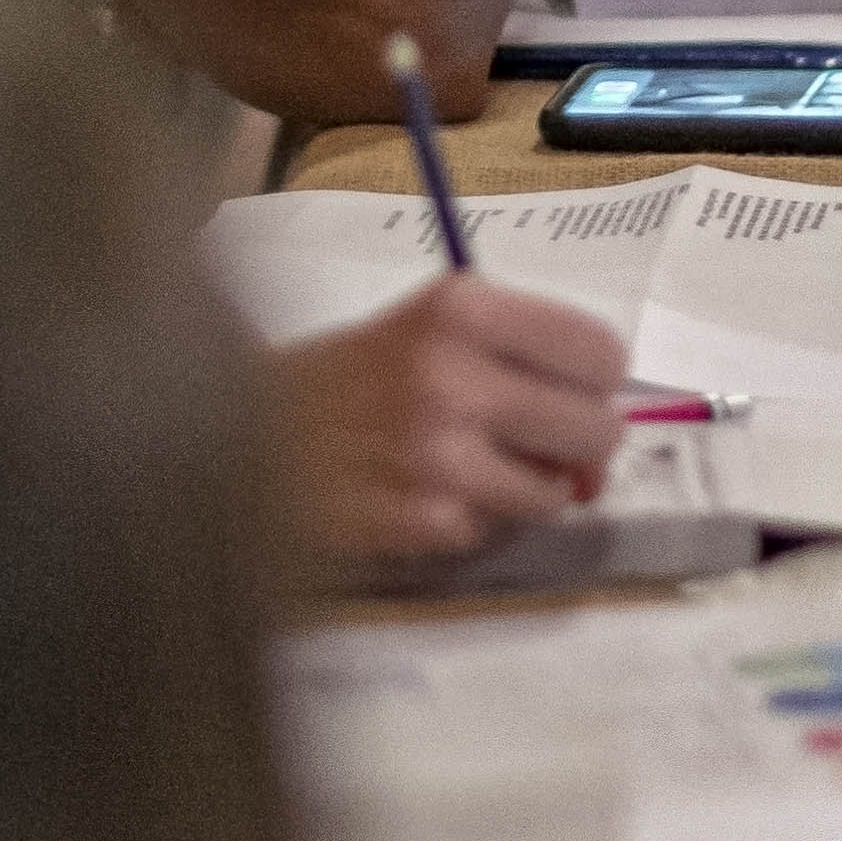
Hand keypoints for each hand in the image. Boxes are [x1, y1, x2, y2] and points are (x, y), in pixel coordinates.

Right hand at [280, 267, 636, 570]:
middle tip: (545, 441)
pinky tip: (425, 494)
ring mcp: (434, 458)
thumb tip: (605, 423)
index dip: (597, 379)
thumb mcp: (430, 326)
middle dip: (580, 443)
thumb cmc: (351, 374)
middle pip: (595, 429)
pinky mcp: (414, 521)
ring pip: (552, 493)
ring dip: (528, 489)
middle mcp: (451, 377)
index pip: (599, 352)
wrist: (236, 428)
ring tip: (474, 467)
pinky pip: (489, 530)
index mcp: (461, 310)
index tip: (576, 388)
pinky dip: (469, 519)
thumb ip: (522, 357)